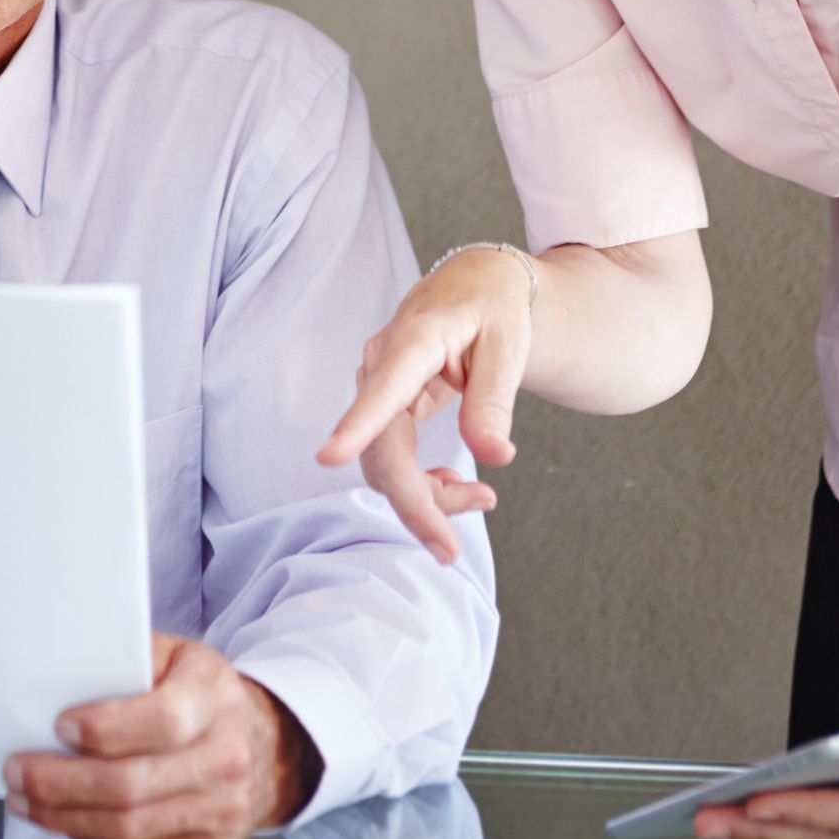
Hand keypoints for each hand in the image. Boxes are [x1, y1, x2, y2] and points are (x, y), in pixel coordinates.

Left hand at [4, 635, 320, 838]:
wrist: (256, 742)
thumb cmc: (192, 690)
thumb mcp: (170, 656)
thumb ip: (122, 665)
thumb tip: (50, 685)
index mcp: (215, 695)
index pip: (163, 720)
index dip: (106, 728)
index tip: (58, 725)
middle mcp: (228, 756)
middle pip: (134, 784)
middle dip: (61, 783)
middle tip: (16, 772)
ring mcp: (226, 809)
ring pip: (130, 829)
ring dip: (65, 818)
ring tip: (25, 800)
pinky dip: (90, 838)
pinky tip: (61, 819)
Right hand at [317, 254, 522, 562]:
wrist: (475, 287)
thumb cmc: (493, 308)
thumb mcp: (508, 347)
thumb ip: (495, 400)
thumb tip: (496, 456)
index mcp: (414, 339)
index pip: (383, 388)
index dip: (357, 425)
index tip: (329, 455)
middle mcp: (381, 364)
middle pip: (382, 448)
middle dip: (415, 504)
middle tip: (451, 552)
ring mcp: (376, 385)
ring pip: (384, 462)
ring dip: (425, 497)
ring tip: (482, 499)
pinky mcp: (382, 405)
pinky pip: (390, 457)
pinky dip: (422, 484)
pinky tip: (457, 487)